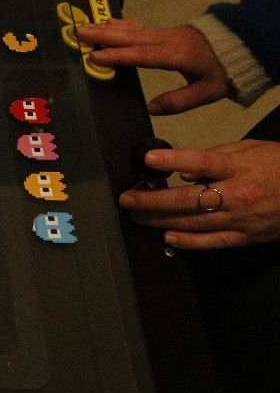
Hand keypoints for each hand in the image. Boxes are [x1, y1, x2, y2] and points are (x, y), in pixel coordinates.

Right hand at [77, 19, 230, 113]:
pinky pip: (140, 27)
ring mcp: (166, 33)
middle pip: (131, 37)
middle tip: (78, 31)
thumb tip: (151, 108)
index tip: (94, 56)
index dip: (117, 56)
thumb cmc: (222, 72)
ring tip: (85, 26)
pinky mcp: (166, 32)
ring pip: (133, 29)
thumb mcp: (207, 92)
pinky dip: (122, 24)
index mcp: (176, 55)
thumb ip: (179, 101)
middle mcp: (167, 40)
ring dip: (107, 28)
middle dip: (103, 35)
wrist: (241, 47)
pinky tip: (109, 23)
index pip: (142, 55)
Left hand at [119, 141, 279, 248]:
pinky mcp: (245, 238)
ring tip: (136, 216)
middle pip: (189, 199)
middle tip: (127, 199)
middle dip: (153, 200)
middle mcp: (238, 195)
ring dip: (160, 221)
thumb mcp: (248, 150)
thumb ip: (213, 157)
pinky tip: (166, 237)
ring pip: (194, 223)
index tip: (148, 160)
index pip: (202, 162)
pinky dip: (187, 241)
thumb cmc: (276, 165)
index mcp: (240, 168)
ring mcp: (241, 219)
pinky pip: (212, 242)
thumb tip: (183, 170)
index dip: (174, 161)